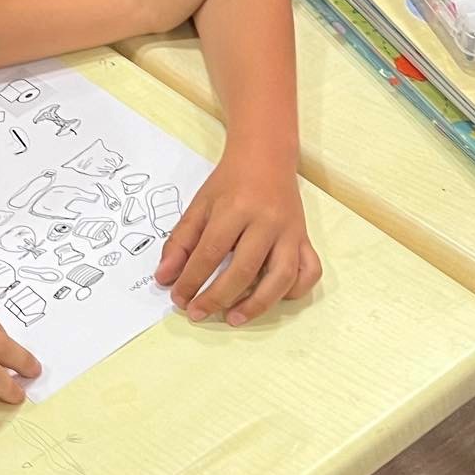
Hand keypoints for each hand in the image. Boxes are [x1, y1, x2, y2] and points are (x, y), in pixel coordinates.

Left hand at [155, 154, 321, 324]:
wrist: (266, 156)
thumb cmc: (230, 182)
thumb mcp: (200, 206)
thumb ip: (180, 242)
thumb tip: (164, 278)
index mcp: (236, 209)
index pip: (211, 252)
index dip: (192, 280)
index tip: (178, 298)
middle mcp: (267, 222)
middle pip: (244, 269)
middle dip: (218, 297)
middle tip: (198, 313)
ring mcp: (291, 231)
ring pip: (281, 277)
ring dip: (257, 304)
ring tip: (233, 318)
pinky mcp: (305, 238)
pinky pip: (309, 270)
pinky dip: (296, 290)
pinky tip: (274, 299)